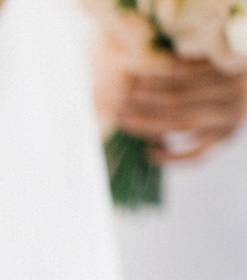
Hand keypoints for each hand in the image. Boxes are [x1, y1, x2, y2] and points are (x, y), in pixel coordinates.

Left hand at [95, 43, 246, 163]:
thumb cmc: (220, 62)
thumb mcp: (208, 52)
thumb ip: (185, 53)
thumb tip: (142, 53)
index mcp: (225, 64)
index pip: (179, 72)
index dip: (150, 75)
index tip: (126, 76)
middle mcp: (232, 92)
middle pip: (176, 99)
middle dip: (142, 101)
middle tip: (117, 100)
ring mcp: (230, 117)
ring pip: (181, 124)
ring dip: (147, 124)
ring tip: (123, 120)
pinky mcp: (227, 137)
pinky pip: (199, 155)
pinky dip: (174, 157)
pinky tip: (150, 154)